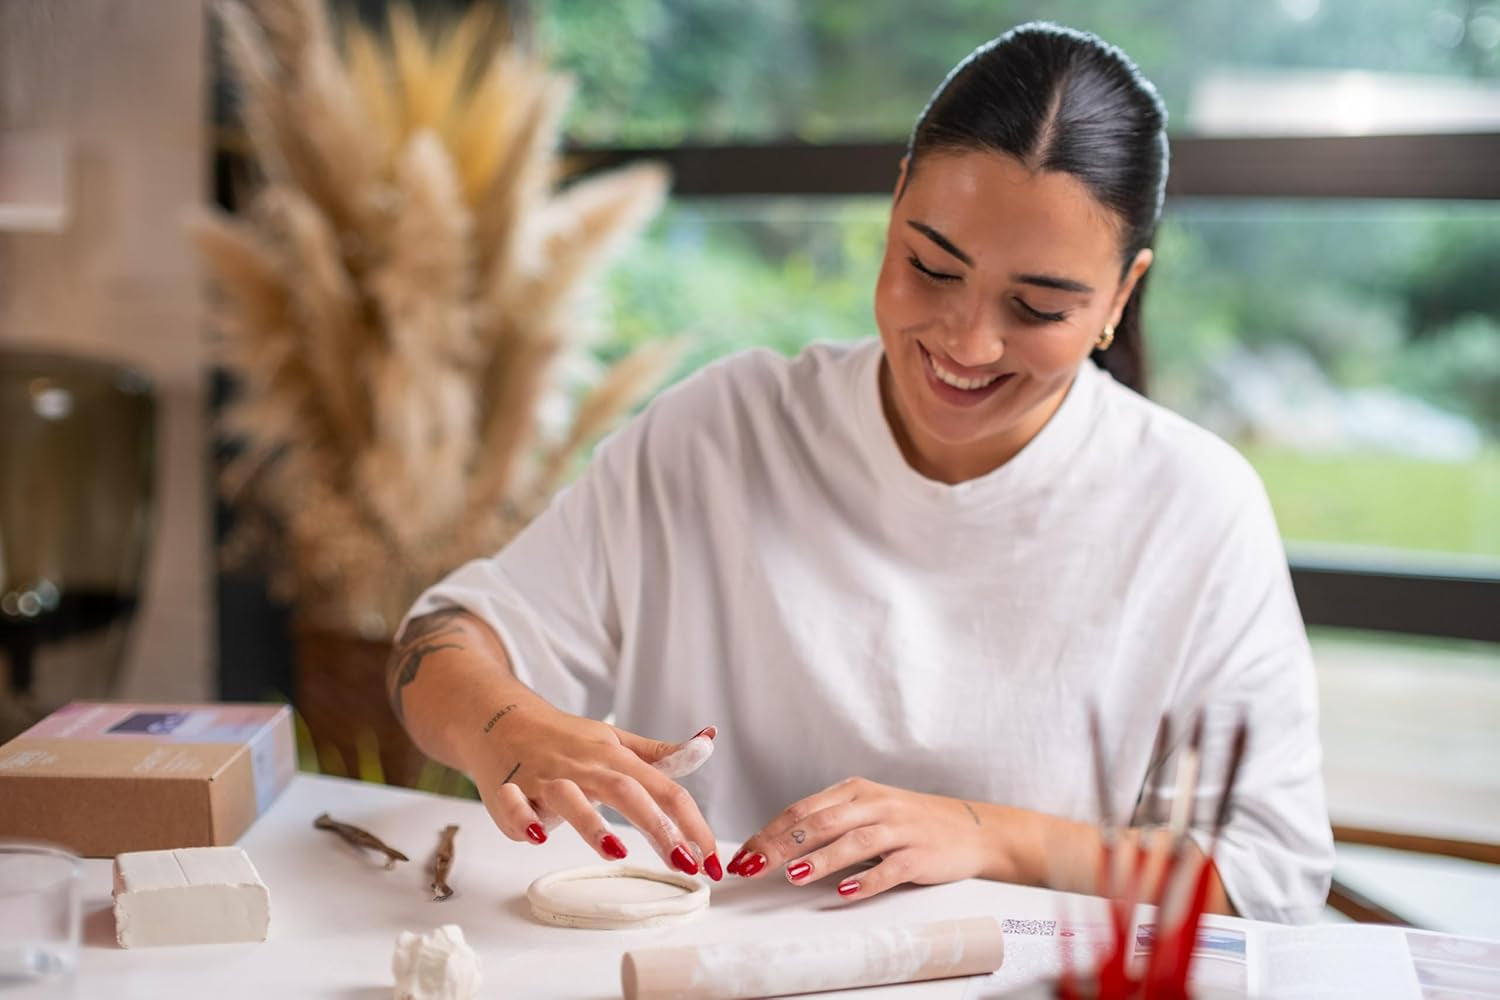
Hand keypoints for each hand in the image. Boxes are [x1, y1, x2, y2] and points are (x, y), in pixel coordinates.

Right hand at [465, 707, 722, 879]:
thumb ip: (660, 753)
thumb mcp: (615, 741)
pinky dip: (523, 818)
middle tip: (685, 863)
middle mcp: (583, 767)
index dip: (692, 823)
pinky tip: (537, 835)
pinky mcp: (508, 790)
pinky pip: (512, 803)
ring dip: (591, 824)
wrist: (500, 718)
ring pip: (570, 798)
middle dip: (657, 828)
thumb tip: (707, 742)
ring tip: (616, 852)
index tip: (712, 858)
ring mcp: (545, 778)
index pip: (663, 788)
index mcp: (614, 758)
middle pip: (626, 792)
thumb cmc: (564, 739)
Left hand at [727, 777, 999, 900]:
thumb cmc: (910, 821)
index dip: (769, 832)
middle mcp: (874, 804)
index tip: (744, 855)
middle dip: (781, 845)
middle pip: (819, 823)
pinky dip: (865, 879)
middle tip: (754, 866)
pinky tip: (845, 891)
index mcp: (855, 791)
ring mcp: (898, 829)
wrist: (970, 827)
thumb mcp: (867, 810)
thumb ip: (828, 821)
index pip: (802, 810)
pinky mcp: (919, 854)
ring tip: (794, 875)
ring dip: (820, 859)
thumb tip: (777, 843)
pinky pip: (889, 867)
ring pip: (852, 841)